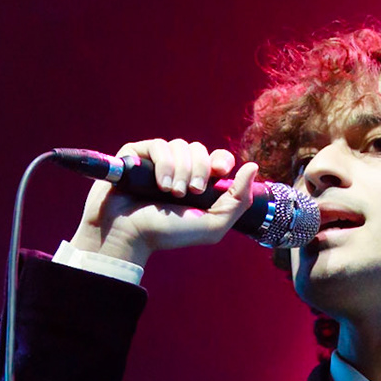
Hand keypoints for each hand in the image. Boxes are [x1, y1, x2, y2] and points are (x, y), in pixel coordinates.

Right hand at [68, 138, 258, 267]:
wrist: (128, 235)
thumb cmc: (167, 234)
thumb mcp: (212, 226)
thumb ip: (238, 200)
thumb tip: (253, 166)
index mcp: (198, 184)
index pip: (217, 158)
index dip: (221, 160)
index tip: (219, 173)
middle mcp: (178, 170)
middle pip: (200, 149)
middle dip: (200, 171)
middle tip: (190, 193)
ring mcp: (157, 161)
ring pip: (181, 145)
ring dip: (181, 170)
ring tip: (171, 193)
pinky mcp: (136, 155)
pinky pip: (159, 145)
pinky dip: (163, 164)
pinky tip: (159, 183)